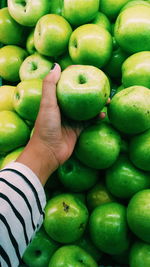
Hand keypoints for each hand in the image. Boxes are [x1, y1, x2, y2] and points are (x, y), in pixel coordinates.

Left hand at [17, 64, 109, 184]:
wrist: (48, 152)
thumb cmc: (45, 126)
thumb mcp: (47, 104)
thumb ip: (49, 85)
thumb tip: (57, 65)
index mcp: (55, 100)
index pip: (65, 83)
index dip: (75, 75)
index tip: (87, 69)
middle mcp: (64, 108)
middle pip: (79, 95)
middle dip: (90, 90)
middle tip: (102, 85)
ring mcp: (71, 119)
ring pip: (87, 108)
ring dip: (96, 104)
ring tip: (107, 100)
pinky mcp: (78, 130)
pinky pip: (90, 121)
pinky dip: (97, 118)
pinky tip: (103, 115)